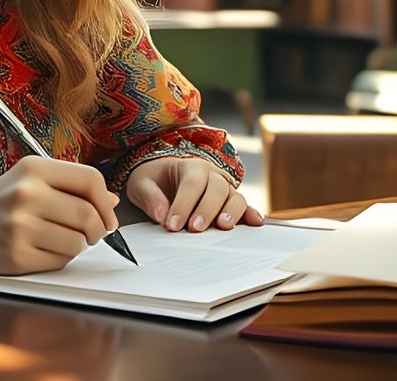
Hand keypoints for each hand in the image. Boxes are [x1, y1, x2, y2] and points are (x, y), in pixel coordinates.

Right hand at [0, 156, 120, 274]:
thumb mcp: (29, 180)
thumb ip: (70, 186)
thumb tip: (110, 200)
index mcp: (34, 168)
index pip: (90, 180)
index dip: (106, 201)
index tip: (106, 215)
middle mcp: (27, 194)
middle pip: (89, 215)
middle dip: (97, 229)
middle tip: (90, 234)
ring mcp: (20, 226)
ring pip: (78, 242)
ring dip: (77, 245)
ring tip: (57, 239)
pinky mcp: (16, 255)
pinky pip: (60, 261)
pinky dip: (59, 259)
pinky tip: (41, 250)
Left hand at [125, 157, 261, 231]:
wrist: (163, 176)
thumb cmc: (154, 179)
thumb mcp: (142, 183)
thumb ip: (150, 197)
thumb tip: (161, 215)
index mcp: (190, 166)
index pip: (191, 184)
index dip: (183, 205)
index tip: (171, 225)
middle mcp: (212, 175)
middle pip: (216, 188)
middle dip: (206, 209)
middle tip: (194, 229)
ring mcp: (224, 189)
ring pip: (234, 196)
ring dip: (231, 212)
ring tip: (223, 226)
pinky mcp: (230, 203)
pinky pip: (245, 207)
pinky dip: (251, 214)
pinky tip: (255, 223)